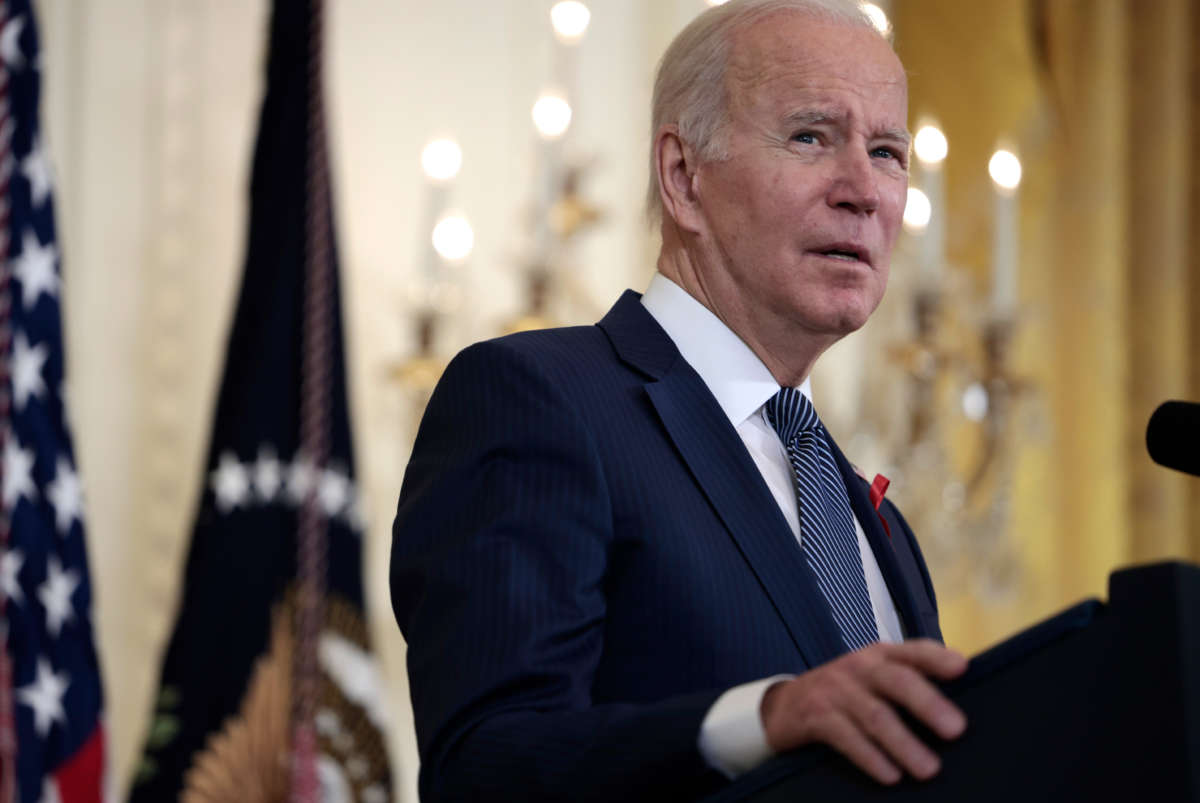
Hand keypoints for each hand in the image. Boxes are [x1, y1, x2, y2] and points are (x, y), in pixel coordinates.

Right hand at [760, 639, 967, 783]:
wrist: (784, 705)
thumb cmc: (843, 694)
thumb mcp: (871, 678)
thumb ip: (907, 681)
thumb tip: (955, 709)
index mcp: (880, 656)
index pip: (913, 651)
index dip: (937, 657)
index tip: (962, 668)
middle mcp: (859, 667)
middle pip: (897, 681)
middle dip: (928, 703)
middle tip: (956, 729)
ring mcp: (836, 690)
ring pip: (875, 715)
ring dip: (904, 743)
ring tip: (929, 769)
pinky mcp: (816, 715)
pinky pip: (847, 737)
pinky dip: (870, 757)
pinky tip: (890, 775)